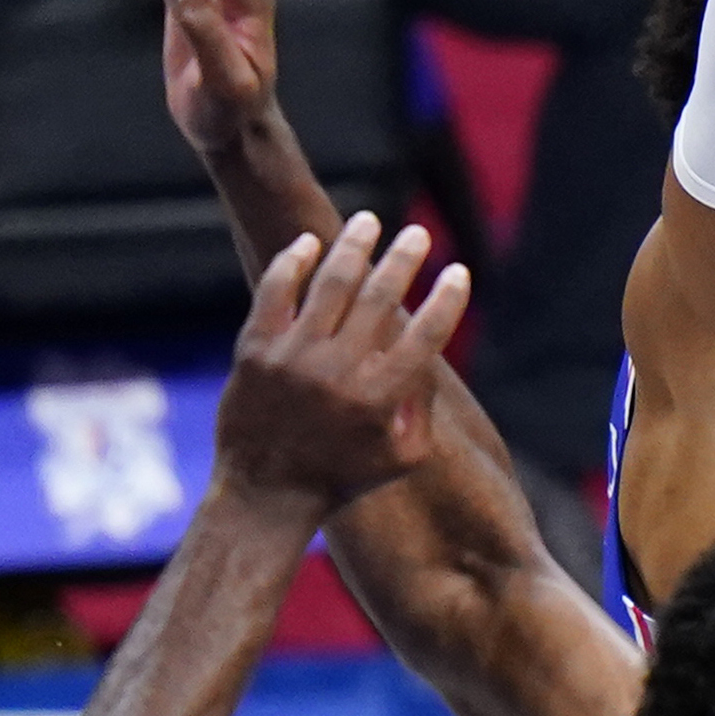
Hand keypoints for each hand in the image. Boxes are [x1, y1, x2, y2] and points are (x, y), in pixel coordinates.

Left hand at [216, 212, 472, 511]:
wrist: (264, 494)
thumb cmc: (342, 477)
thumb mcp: (403, 459)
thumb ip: (424, 408)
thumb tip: (430, 354)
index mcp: (379, 399)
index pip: (424, 336)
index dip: (447, 300)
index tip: (458, 272)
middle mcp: (337, 373)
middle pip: (379, 298)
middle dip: (404, 259)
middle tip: (417, 235)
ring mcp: (293, 358)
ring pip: (330, 283)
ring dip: (354, 246)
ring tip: (368, 222)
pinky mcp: (255, 351)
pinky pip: (275, 292)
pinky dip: (293, 262)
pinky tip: (309, 242)